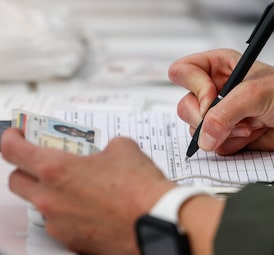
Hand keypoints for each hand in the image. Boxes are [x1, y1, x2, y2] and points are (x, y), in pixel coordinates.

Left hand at [1, 128, 174, 254]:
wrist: (156, 220)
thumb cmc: (139, 188)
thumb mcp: (123, 149)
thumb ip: (105, 146)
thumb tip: (107, 151)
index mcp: (57, 170)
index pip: (13, 150)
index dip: (11, 139)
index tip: (15, 135)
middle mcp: (50, 199)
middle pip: (16, 181)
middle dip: (24, 169)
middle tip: (42, 162)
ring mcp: (59, 223)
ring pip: (40, 205)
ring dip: (51, 193)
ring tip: (78, 187)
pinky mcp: (72, 241)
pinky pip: (61, 223)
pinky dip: (69, 213)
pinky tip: (92, 207)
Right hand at [169, 48, 273, 154]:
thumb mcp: (254, 94)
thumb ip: (224, 113)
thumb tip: (204, 137)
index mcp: (219, 66)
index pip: (183, 72)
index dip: (194, 87)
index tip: (213, 98)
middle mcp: (216, 90)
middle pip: (186, 105)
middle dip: (207, 118)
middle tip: (232, 118)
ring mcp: (222, 114)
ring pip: (198, 129)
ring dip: (223, 133)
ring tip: (249, 126)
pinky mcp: (229, 135)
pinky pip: (214, 145)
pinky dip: (231, 144)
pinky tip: (252, 135)